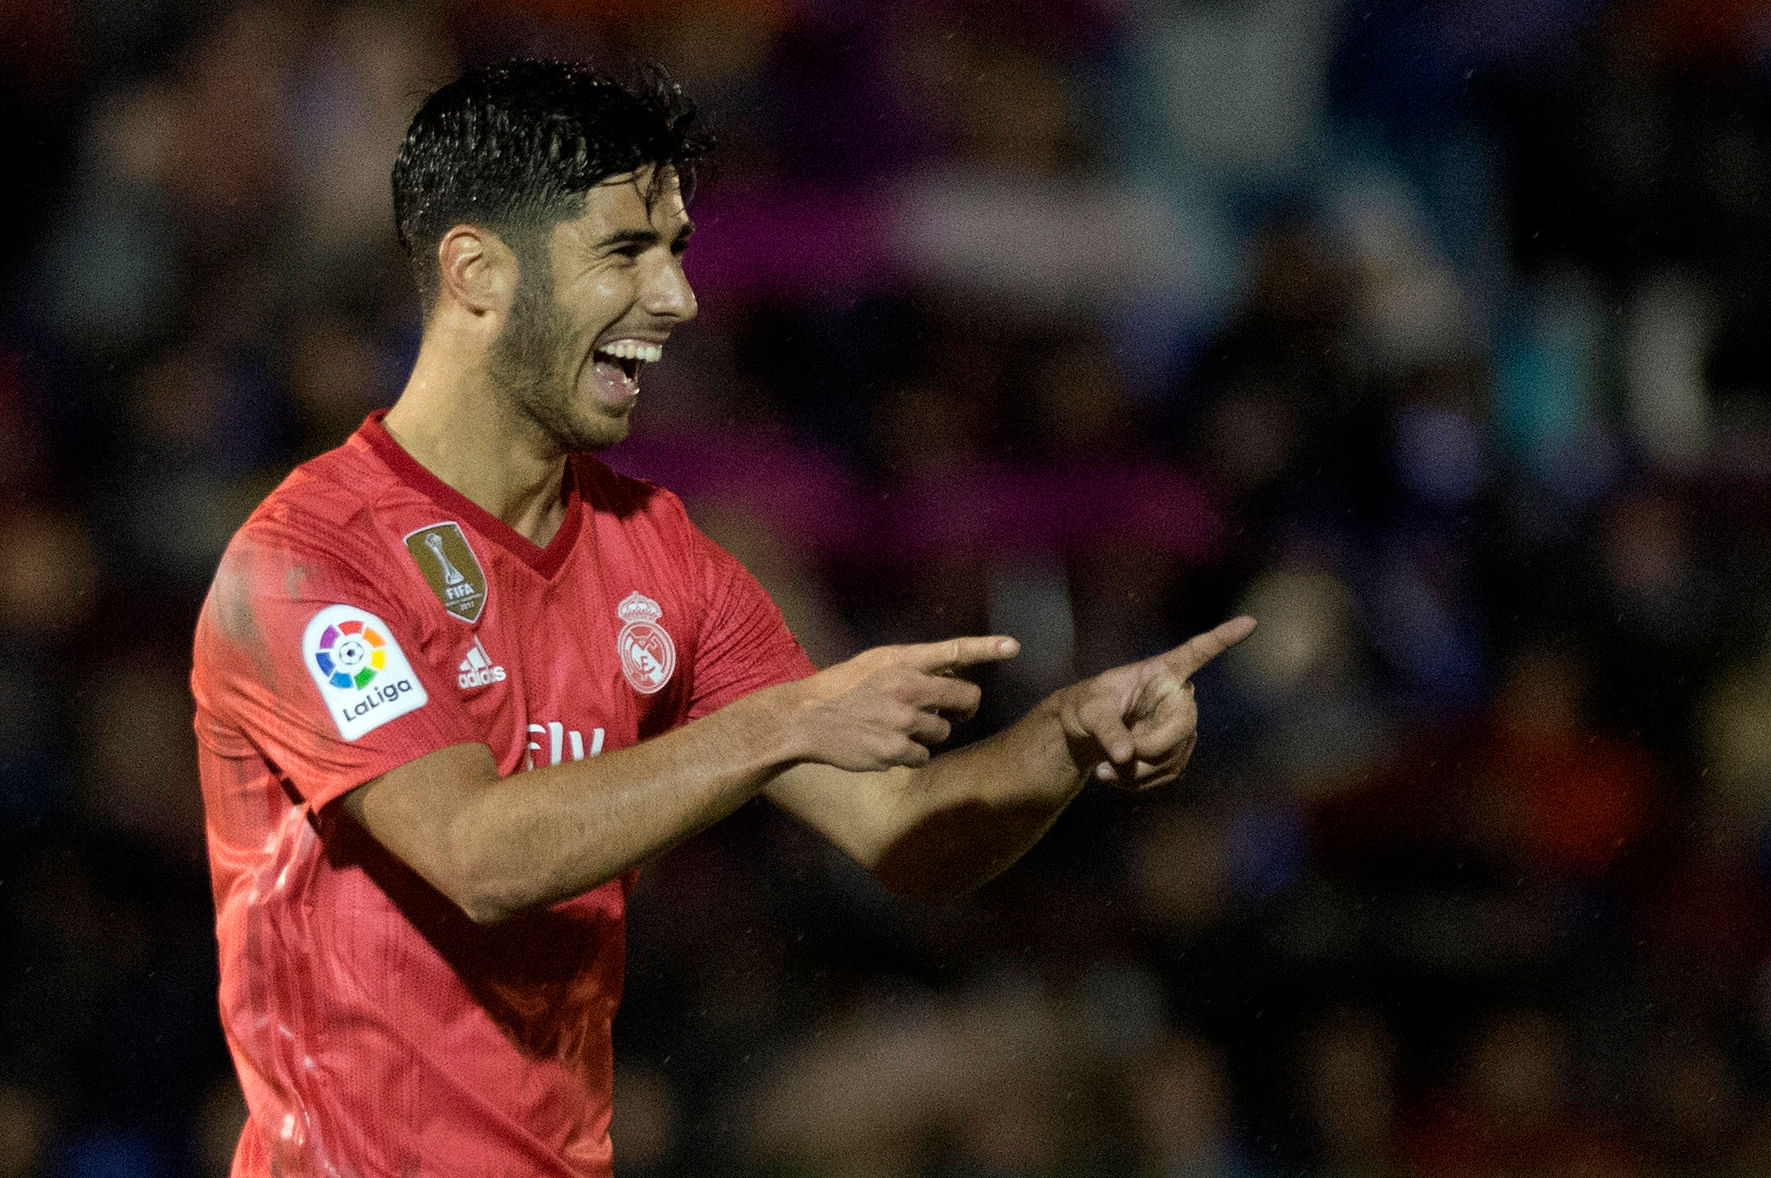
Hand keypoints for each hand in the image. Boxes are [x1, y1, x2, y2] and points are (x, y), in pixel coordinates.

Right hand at [779, 636, 1020, 770]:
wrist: (806, 719)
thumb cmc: (844, 687)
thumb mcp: (878, 661)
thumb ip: (917, 664)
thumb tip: (956, 668)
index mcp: (903, 663)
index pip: (953, 651)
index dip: (986, 648)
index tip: (1013, 646)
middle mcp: (907, 691)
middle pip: (965, 700)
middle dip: (961, 707)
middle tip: (945, 709)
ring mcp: (903, 724)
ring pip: (943, 732)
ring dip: (929, 732)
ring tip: (896, 725)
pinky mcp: (896, 752)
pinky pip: (923, 756)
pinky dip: (910, 754)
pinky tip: (886, 743)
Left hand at [1054, 616, 1254, 788]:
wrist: (1082, 735)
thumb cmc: (1084, 708)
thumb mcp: (1088, 712)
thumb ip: (1107, 729)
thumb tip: (1127, 755)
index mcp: (1160, 672)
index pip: (1196, 652)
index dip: (1223, 639)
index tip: (1250, 621)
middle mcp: (1176, 696)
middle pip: (1184, 725)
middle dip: (1151, 748)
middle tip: (1118, 758)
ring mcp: (1178, 726)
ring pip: (1174, 756)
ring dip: (1139, 772)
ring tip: (1104, 771)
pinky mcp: (1174, 752)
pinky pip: (1167, 772)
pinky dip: (1139, 781)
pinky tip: (1113, 776)